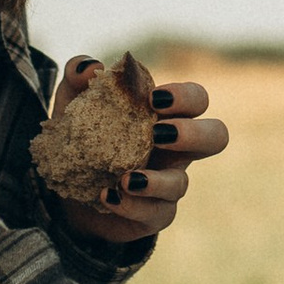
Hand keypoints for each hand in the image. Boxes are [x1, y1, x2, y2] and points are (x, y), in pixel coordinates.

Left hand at [48, 67, 229, 251]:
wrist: (66, 187)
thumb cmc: (83, 134)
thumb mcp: (73, 98)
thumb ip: (80, 73)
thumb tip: (92, 69)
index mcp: (165, 116)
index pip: (197, 100)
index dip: (185, 97)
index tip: (153, 99)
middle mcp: (176, 149)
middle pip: (217, 137)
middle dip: (194, 134)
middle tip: (157, 134)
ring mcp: (167, 184)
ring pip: (182, 184)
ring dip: (156, 181)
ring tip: (125, 178)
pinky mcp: (153, 213)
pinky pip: (156, 213)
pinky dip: (131, 206)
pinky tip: (107, 196)